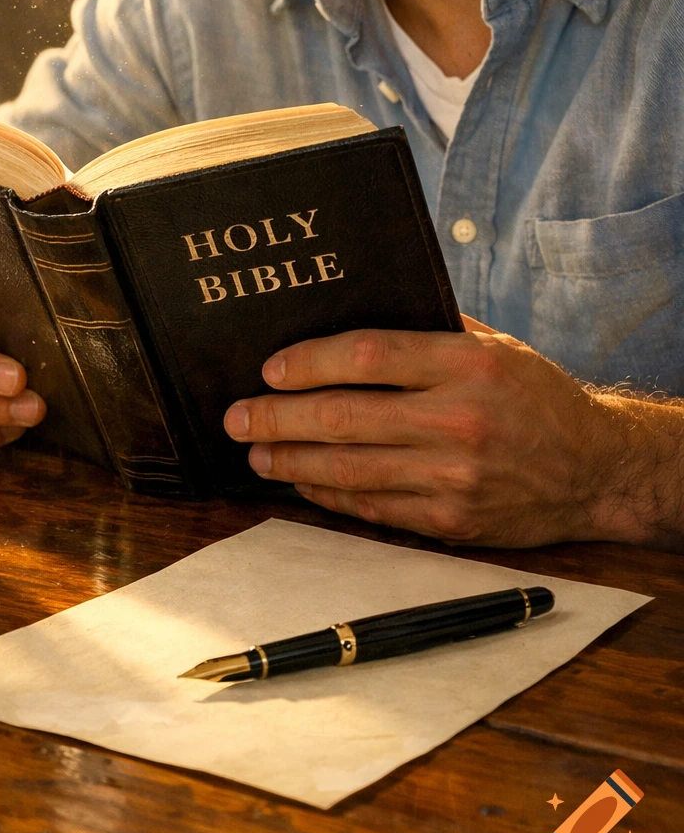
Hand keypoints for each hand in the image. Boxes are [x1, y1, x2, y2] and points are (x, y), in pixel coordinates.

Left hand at [223, 317, 671, 547]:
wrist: (595, 469)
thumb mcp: (495, 345)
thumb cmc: (536, 396)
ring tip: (256, 451)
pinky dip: (328, 493)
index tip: (270, 369)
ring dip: (290, 461)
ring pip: (348, 469)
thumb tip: (348, 312)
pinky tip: (301, 481)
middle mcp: (458, 419)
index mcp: (467, 363)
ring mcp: (453, 476)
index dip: (308, 363)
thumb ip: (429, 330)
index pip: (366, 356)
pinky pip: (371, 506)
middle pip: (343, 417)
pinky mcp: (451, 520)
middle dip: (277, 417)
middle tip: (237, 416)